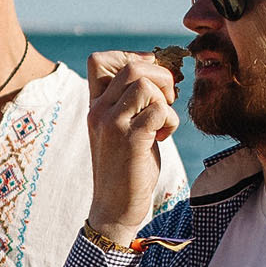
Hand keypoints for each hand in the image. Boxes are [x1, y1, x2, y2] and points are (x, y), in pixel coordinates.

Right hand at [83, 49, 179, 246]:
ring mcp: (112, 124)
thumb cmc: (125, 169)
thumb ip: (130, 103)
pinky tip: (164, 138)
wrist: (114, 209)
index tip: (151, 79)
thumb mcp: (120, 130)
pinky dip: (170, 121)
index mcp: (95, 106)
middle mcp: (99, 111)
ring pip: (146, 84)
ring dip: (166, 101)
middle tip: (167, 101)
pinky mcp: (130, 140)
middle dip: (161, 77)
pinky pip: (159, 110)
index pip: (99, 59)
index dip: (131, 58)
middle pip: (132, 67)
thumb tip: (160, 73)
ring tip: (163, 123)